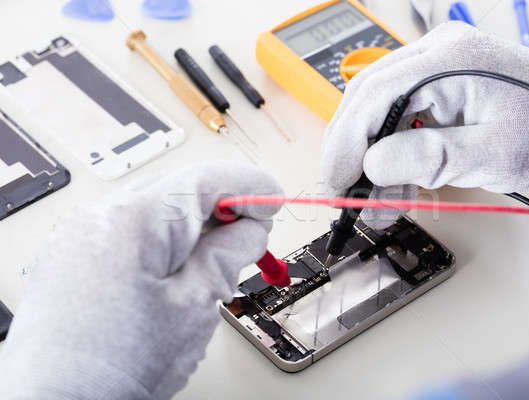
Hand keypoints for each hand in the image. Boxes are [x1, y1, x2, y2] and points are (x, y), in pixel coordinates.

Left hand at [0, 161, 282, 399]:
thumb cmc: (113, 369)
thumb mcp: (193, 307)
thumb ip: (227, 255)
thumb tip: (250, 228)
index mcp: (133, 219)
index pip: (205, 180)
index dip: (248, 187)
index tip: (272, 201)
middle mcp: (100, 216)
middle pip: (180, 191)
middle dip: (222, 211)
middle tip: (251, 238)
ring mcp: (82, 235)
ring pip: (156, 212)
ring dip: (193, 230)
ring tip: (214, 267)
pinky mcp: (74, 257)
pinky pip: (131, 232)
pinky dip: (163, 243)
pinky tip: (177, 274)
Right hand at [321, 22, 528, 227]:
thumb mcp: (494, 153)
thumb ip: (429, 157)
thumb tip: (372, 164)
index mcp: (450, 59)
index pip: (374, 97)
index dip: (345, 145)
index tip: (334, 184)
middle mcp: (436, 53)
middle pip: (366, 101)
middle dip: (350, 152)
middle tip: (343, 195)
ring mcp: (436, 67)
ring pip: (377, 112)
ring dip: (370, 160)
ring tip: (372, 204)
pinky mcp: (439, 85)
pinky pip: (398, 117)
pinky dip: (390, 155)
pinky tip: (391, 188)